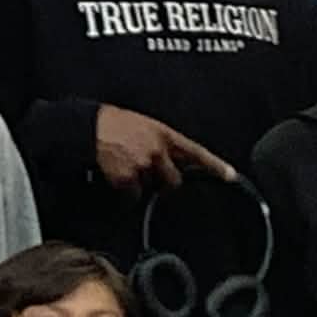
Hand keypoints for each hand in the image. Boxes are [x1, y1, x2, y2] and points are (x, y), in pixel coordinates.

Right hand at [95, 105, 234, 192]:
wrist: (86, 127)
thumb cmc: (110, 122)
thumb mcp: (141, 124)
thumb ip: (158, 141)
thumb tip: (166, 158)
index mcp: (163, 134)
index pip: (195, 151)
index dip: (215, 165)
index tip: (230, 175)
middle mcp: (158, 151)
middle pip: (174, 179)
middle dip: (165, 181)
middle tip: (150, 174)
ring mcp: (143, 166)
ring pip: (150, 187)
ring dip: (140, 183)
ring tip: (123, 166)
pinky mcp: (127, 179)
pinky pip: (131, 194)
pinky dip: (124, 190)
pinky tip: (114, 174)